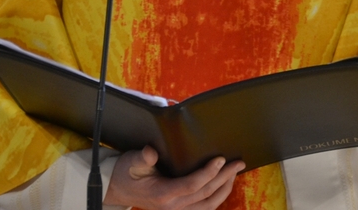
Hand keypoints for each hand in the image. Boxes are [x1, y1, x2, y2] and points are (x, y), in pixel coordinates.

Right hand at [103, 146, 244, 209]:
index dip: (209, 172)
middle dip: (224, 177)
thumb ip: (141, 158)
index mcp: (163, 194)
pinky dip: (217, 197)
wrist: (119, 190)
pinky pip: (204, 208)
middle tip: (238, 162)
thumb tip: (151, 153)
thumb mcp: (130, 162)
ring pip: (209, 205)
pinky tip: (224, 184)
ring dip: (224, 188)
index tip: (220, 158)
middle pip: (206, 194)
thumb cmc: (126, 173)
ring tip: (235, 171)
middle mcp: (173, 207)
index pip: (193, 185)